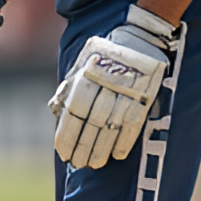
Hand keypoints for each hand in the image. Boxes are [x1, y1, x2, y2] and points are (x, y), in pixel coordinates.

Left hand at [51, 5, 178, 169]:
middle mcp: (105, 81)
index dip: (68, 134)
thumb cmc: (106, 52)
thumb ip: (69, 86)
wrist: (141, 35)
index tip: (64, 153)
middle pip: (91, 121)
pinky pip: (133, 122)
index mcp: (87, 73)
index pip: (74, 110)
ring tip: (94, 164)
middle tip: (78, 164)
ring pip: (111, 125)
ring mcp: (127, 88)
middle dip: (83, 146)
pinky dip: (124, 141)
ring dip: (101, 148)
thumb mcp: (83, 61)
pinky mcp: (145, 93)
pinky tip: (116, 156)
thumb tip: (55, 111)